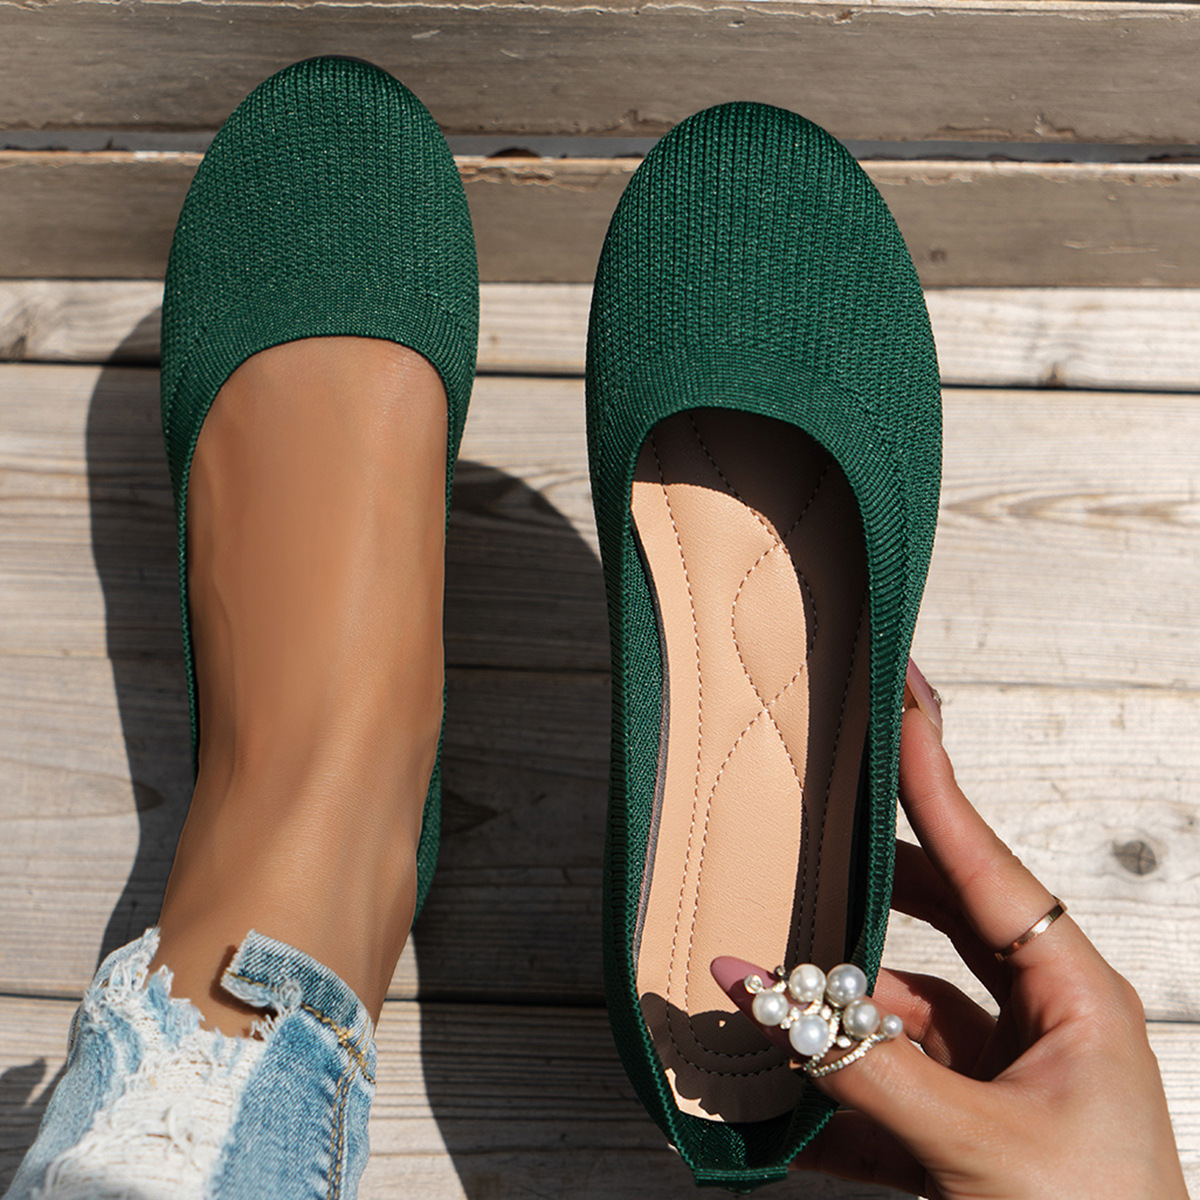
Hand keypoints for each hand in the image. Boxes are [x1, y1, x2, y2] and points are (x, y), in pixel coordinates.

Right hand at [712, 668, 1188, 1199]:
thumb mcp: (987, 1153)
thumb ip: (872, 1079)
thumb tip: (773, 1010)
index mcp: (1075, 998)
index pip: (988, 866)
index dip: (936, 784)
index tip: (901, 708)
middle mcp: (1040, 1021)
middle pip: (936, 921)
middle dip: (865, 888)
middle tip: (813, 831)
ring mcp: (1003, 1076)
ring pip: (899, 1010)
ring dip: (834, 1012)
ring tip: (763, 997)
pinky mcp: (968, 1130)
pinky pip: (888, 1088)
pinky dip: (835, 1097)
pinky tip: (782, 1109)